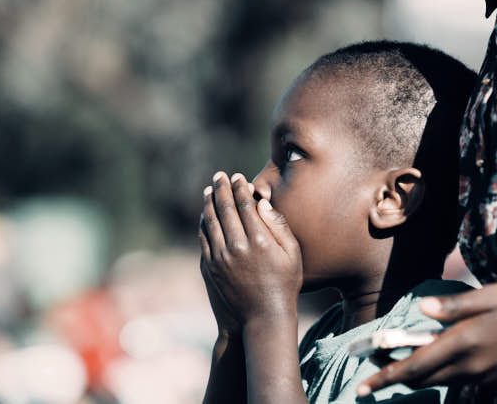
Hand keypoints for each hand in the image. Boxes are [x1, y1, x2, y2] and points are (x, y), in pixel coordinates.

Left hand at [200, 171, 302, 326]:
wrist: (262, 318)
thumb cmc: (284, 285)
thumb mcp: (292, 255)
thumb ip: (279, 226)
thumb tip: (262, 203)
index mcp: (259, 240)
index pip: (244, 204)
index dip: (239, 187)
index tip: (237, 177)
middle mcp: (237, 246)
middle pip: (224, 208)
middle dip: (221, 189)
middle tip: (219, 177)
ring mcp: (220, 257)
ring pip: (210, 221)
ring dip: (208, 203)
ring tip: (209, 191)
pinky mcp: (209, 267)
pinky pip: (204, 238)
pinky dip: (204, 222)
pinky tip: (206, 215)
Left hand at [357, 280, 496, 394]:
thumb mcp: (489, 297)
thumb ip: (453, 306)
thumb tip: (421, 308)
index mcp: (463, 344)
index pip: (414, 366)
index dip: (384, 378)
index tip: (361, 386)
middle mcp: (471, 367)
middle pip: (423, 379)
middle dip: (393, 378)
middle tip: (372, 372)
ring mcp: (487, 377)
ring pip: (441, 381)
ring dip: (417, 375)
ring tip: (398, 365)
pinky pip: (462, 381)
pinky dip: (442, 373)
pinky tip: (441, 358)